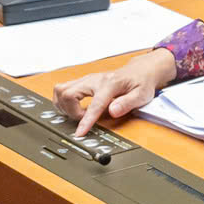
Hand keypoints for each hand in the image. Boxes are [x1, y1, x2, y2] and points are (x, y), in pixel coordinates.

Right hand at [54, 48, 178, 136]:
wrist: (138, 71)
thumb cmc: (140, 83)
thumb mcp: (141, 95)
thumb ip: (127, 103)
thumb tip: (113, 111)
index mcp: (110, 84)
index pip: (94, 104)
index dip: (85, 120)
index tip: (79, 133)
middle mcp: (94, 79)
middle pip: (68, 93)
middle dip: (71, 111)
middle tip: (82, 119)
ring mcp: (86, 79)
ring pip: (61, 89)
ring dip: (63, 105)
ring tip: (76, 114)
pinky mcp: (82, 81)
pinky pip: (63, 89)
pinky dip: (63, 100)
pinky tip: (72, 108)